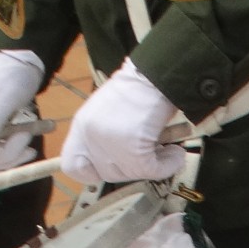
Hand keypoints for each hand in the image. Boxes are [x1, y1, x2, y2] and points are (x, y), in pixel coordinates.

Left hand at [61, 61, 185, 184]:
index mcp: (82, 125)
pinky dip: (169, 164)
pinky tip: (176, 153)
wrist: (157, 74)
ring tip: (168, 150)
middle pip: (106, 173)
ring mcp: (111, 147)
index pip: (72, 166)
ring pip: (132, 174)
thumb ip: (107, 131)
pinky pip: (154, 170)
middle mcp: (92, 138)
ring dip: (154, 165)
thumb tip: (123, 157)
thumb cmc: (140, 84)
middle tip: (148, 154)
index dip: (91, 171)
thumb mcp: (110, 106)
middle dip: (131, 167)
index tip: (109, 166)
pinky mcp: (134, 152)